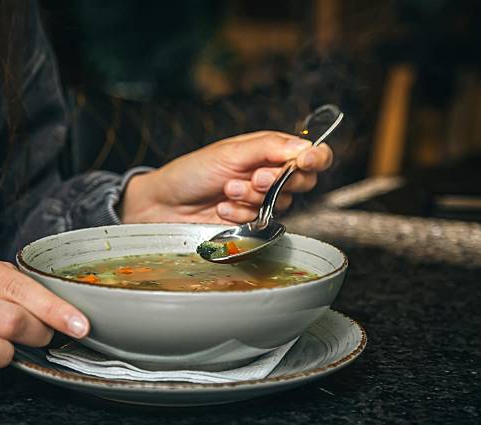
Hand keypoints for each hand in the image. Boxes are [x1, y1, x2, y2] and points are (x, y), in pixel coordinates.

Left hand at [121, 131, 332, 223]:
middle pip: (303, 181)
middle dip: (277, 181)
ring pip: (282, 203)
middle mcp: (269, 173)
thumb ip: (268, 148)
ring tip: (226, 190)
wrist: (165, 204)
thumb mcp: (229, 153)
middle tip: (253, 177)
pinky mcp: (251, 221)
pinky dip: (241, 214)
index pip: (309, 153)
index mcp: (268, 150)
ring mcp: (261, 198)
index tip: (306, 162)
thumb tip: (305, 147)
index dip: (315, 158)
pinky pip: (263, 221)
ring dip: (252, 197)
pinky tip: (222, 208)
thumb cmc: (192, 172)